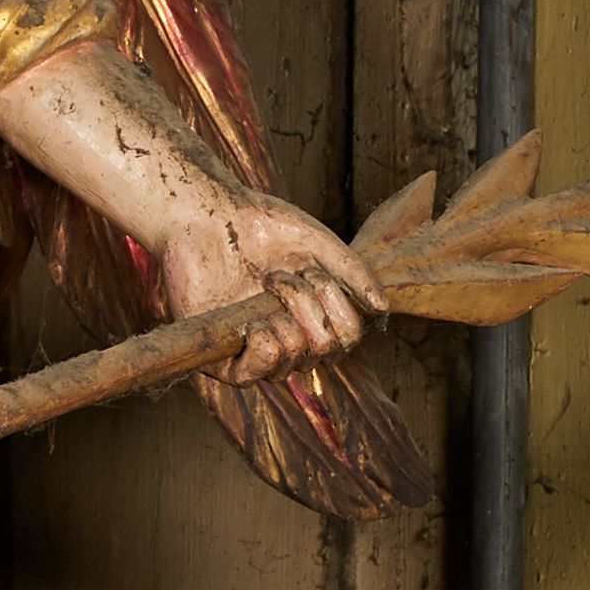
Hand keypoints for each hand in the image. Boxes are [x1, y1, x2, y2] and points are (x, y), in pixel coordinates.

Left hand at [157, 184, 382, 382]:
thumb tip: (382, 309)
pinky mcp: (218, 355)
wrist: (207, 213)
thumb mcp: (319, 246)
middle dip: (311, 306)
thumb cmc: (259, 225)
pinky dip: (265, 347)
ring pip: (296, 362)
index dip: (340, 309)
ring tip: (259, 286)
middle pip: (326, 350)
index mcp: (309, 314)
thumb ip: (353, 276)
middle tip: (278, 274)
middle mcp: (284, 335)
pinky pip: (254, 376)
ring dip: (286, 315)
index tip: (312, 271)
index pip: (346, 339)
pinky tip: (255, 322)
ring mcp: (252, 347)